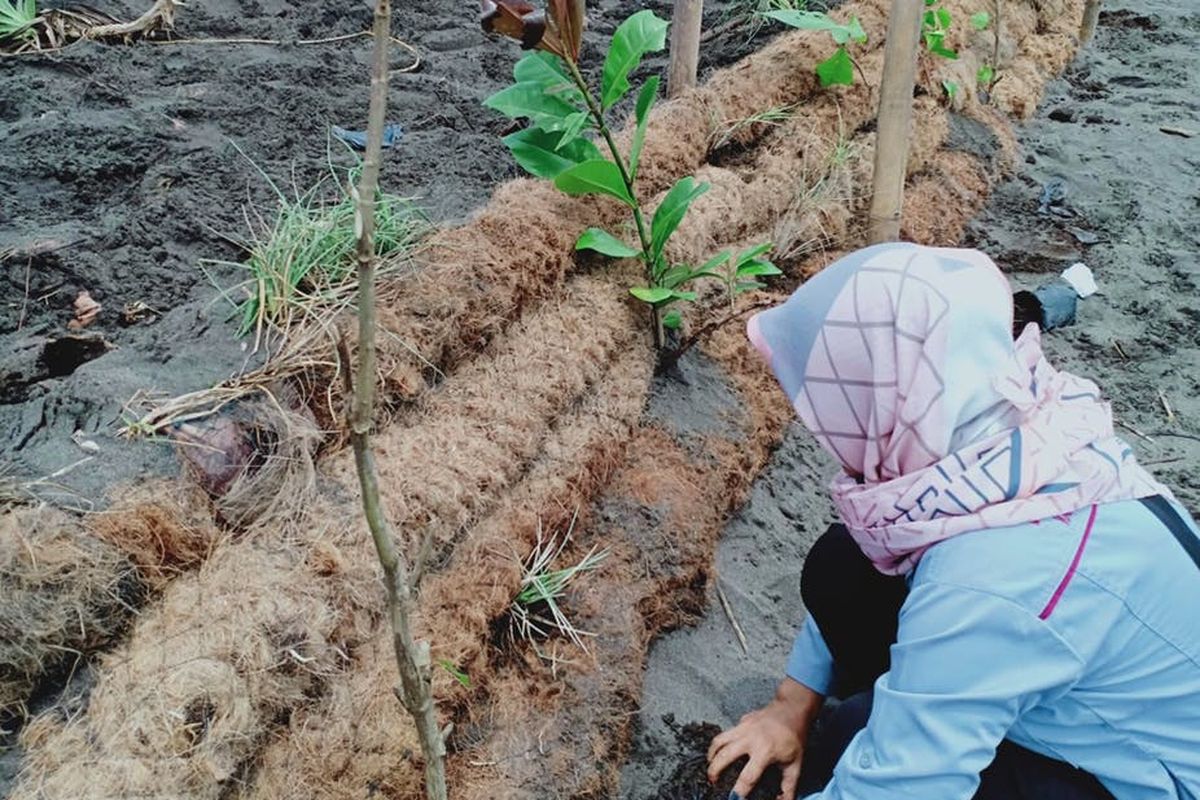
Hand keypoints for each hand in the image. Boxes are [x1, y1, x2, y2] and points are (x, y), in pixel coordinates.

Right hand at [706, 678, 822, 799]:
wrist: (792, 709)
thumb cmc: (794, 736)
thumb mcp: (795, 764)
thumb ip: (788, 786)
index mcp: (765, 751)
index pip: (747, 777)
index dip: (739, 792)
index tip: (733, 798)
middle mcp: (750, 739)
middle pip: (724, 757)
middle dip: (714, 771)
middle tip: (713, 782)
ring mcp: (743, 728)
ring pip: (719, 741)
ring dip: (711, 755)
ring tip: (710, 766)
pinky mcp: (741, 721)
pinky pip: (724, 733)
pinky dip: (718, 744)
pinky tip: (718, 752)